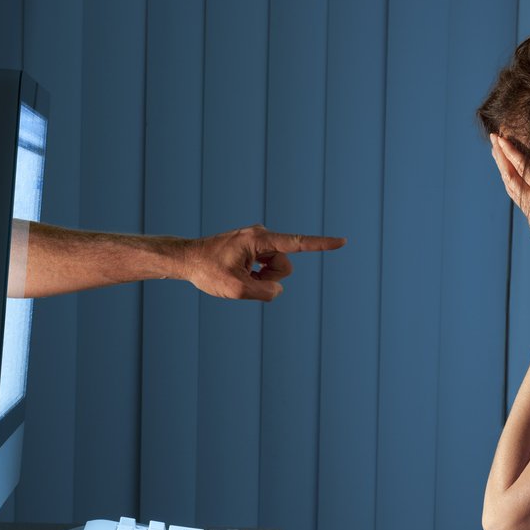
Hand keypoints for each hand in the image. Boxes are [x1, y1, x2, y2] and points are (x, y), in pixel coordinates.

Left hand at [184, 224, 345, 300]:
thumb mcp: (236, 289)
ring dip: (261, 279)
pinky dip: (256, 276)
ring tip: (239, 276)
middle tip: (244, 279)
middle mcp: (262, 236)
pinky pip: (266, 268)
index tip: (343, 241)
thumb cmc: (207, 271)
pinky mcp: (254, 249)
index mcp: (258, 239)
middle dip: (270, 279)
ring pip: (276, 270)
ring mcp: (258, 242)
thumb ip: (265, 293)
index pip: (297, 243)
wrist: (186, 259)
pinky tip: (239, 273)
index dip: (322, 244)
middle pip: (285, 265)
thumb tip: (277, 288)